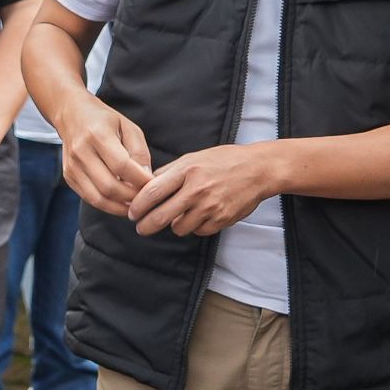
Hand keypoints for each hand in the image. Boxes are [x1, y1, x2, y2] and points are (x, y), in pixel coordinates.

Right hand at [57, 99, 154, 216]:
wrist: (71, 114)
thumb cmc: (104, 120)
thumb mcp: (128, 127)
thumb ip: (140, 152)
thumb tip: (146, 179)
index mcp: (97, 134)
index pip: (121, 165)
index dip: (140, 180)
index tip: (153, 185)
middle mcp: (81, 151)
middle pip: (109, 186)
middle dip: (131, 197)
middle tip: (146, 198)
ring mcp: (72, 166)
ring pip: (98, 198)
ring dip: (119, 206)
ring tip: (135, 205)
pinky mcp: (68, 176)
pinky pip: (90, 198)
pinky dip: (108, 205)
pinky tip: (121, 202)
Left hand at [129, 143, 279, 238]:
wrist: (258, 169)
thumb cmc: (224, 161)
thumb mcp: (194, 157)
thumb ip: (170, 172)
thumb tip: (145, 186)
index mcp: (187, 170)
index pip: (152, 192)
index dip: (138, 206)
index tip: (132, 213)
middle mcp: (197, 189)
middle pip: (161, 216)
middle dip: (146, 225)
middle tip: (141, 228)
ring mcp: (210, 206)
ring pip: (179, 228)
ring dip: (175, 225)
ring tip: (179, 216)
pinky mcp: (221, 219)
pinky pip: (199, 231)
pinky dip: (196, 227)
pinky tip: (200, 215)